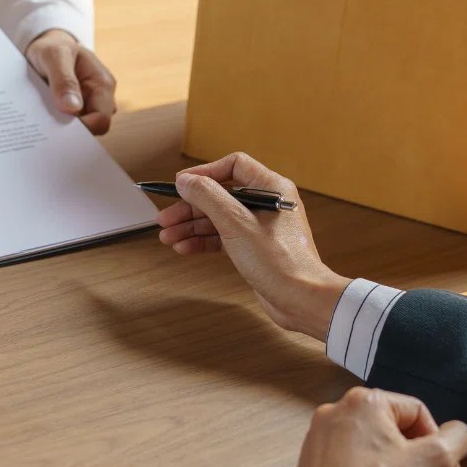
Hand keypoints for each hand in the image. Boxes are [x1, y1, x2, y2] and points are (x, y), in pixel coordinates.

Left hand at [26, 29, 116, 134]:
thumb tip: (72, 108)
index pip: (101, 120)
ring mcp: (89, 106)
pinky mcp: (75, 111)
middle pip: (92, 129)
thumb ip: (64, 80)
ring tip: (41, 120)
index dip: (83, 129)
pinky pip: (68, 126)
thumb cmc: (53, 46)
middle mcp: (100, 99)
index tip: (59, 129)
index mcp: (103, 85)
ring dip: (61, 128)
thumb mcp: (54, 55)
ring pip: (79, 130)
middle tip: (46, 127)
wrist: (46, 46)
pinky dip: (55, 125)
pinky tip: (41, 119)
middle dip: (70, 130)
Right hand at [157, 152, 349, 340]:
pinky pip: (223, 237)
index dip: (204, 174)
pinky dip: (204, 241)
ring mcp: (260, 226)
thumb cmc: (280, 262)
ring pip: (218, 218)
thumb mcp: (236, 224)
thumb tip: (186, 180)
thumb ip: (209, 197)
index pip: (232, 166)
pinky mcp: (255, 247)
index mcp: (271, 187)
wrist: (300, 299)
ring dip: (191, 227)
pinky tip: (185, 247)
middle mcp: (267, 203)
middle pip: (220, 195)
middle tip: (165, 219)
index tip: (180, 185)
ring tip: (168, 237)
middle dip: (190, 207)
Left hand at [290, 387, 466, 466]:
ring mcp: (320, 437)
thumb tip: (456, 433)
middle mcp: (337, 411)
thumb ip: (455, 438)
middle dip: (421, 459)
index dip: (439, 442)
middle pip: (393, 430)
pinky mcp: (312, 462)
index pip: (417, 412)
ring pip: (372, 447)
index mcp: (364, 402)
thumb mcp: (435, 461)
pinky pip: (351, 463)